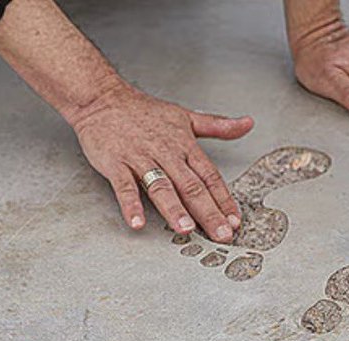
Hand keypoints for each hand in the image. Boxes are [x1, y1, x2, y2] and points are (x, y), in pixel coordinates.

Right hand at [65, 81, 253, 242]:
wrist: (102, 98)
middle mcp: (165, 152)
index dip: (224, 199)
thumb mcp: (185, 116)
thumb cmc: (142, 111)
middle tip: (221, 234)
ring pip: (161, 186)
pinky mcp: (115, 163)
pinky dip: (131, 204)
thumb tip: (247, 124)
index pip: (209, 175)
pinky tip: (137, 222)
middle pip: (191, 185)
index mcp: (184, 144)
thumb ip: (217, 125)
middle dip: (208, 212)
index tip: (235, 220)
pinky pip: (124, 186)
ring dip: (174, 209)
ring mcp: (140, 158)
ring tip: (186, 229)